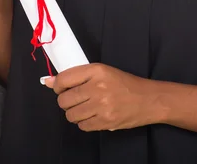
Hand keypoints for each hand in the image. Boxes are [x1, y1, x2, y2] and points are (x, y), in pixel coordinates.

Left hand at [43, 63, 161, 131]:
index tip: (61, 88)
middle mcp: (98, 86)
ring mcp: (102, 105)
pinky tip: (93, 116)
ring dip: (74, 113)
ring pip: (71, 115)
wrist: (148, 99)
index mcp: (97, 70)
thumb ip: (76, 76)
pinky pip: (82, 126)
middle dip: (66, 102)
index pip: (64, 79)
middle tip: (76, 100)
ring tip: (86, 108)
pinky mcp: (105, 121)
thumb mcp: (103, 72)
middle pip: (65, 100)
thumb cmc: (125, 83)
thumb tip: (48, 81)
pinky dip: (84, 123)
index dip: (58, 86)